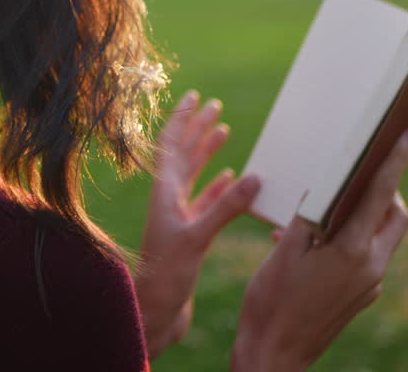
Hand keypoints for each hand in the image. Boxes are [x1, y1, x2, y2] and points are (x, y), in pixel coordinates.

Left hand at [134, 90, 261, 358]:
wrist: (154, 311)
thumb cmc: (165, 276)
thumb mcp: (196, 238)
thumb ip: (224, 208)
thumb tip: (252, 176)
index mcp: (163, 193)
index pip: (170, 144)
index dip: (182, 118)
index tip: (194, 95)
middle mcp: (168, 200)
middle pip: (183, 153)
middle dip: (198, 127)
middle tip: (215, 105)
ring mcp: (178, 217)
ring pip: (195, 175)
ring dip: (208, 153)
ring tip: (224, 131)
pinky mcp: (189, 235)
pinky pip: (205, 202)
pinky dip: (218, 187)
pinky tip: (231, 178)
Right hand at [232, 127, 407, 371]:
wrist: (274, 353)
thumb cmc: (271, 300)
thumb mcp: (284, 250)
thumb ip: (308, 216)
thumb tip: (324, 190)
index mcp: (351, 250)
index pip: (381, 195)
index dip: (395, 161)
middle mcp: (370, 267)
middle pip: (396, 217)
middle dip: (387, 191)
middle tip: (362, 175)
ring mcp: (369, 284)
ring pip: (382, 237)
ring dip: (366, 217)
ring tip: (326, 210)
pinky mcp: (362, 296)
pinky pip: (366, 257)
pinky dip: (350, 240)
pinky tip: (314, 243)